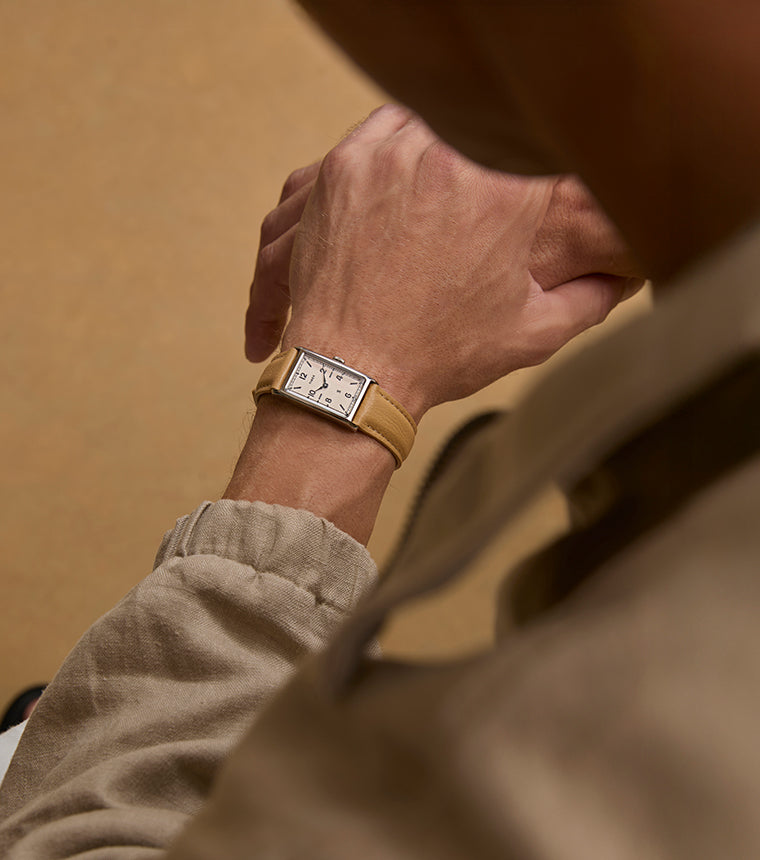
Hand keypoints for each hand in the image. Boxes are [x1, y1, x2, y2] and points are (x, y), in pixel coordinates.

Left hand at [245, 104, 643, 419]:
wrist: (353, 370)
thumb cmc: (440, 354)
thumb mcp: (531, 335)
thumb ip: (590, 299)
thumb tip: (621, 280)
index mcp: (507, 192)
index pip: (537, 148)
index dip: (537, 169)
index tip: (525, 195)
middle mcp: (449, 158)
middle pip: (481, 130)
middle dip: (487, 161)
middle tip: (479, 200)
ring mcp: (389, 158)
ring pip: (431, 121)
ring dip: (443, 148)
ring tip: (442, 192)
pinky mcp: (343, 168)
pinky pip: (378, 131)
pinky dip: (395, 147)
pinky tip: (402, 179)